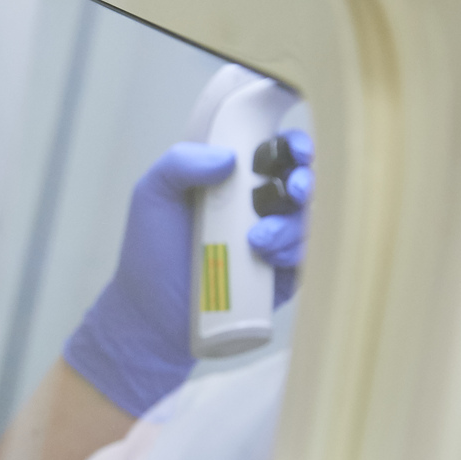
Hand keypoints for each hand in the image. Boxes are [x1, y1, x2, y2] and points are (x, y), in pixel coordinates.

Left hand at [63, 136, 314, 416]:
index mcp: (233, 180)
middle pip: (304, 183)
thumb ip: (179, 164)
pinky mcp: (283, 277)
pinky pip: (308, 259)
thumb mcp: (153, 196)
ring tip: (257, 239)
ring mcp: (275, 242)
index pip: (276, 152)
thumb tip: (228, 157)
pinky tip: (269, 257)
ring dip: (293, 224)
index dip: (294, 146)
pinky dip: (296, 252)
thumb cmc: (151, 250)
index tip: (294, 150)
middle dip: (307, 182)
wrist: (153, 313)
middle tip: (294, 191)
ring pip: (309, 221)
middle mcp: (260, 207)